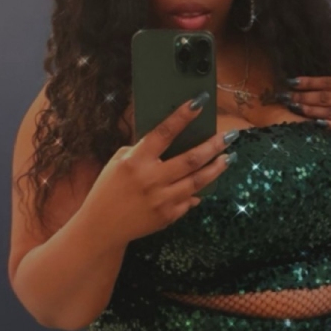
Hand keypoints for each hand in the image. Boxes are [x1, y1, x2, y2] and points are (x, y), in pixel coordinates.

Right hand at [81, 92, 236, 247]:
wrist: (100, 228)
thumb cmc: (109, 188)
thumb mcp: (119, 161)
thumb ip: (144, 149)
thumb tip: (173, 138)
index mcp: (136, 161)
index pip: (163, 133)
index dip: (182, 116)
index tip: (200, 102)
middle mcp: (150, 180)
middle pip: (190, 160)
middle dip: (214, 146)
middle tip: (230, 135)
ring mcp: (161, 200)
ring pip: (197, 181)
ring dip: (216, 168)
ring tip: (229, 157)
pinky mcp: (167, 217)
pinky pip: (190, 200)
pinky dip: (200, 190)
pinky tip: (210, 180)